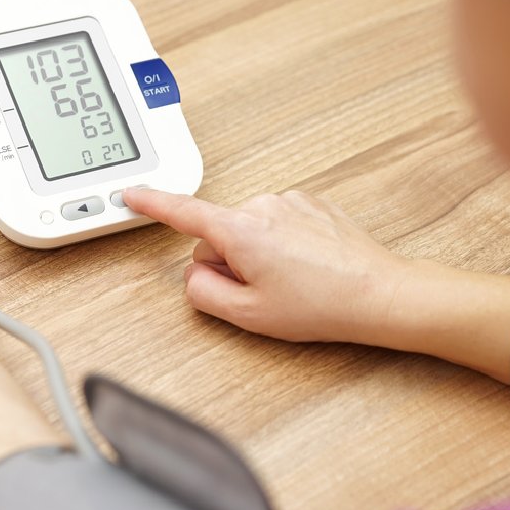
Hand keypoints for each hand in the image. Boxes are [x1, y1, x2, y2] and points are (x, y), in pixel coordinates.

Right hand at [124, 188, 415, 343]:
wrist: (379, 294)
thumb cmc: (321, 305)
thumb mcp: (248, 315)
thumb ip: (204, 294)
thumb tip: (194, 275)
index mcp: (240, 230)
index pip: (182, 212)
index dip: (152, 204)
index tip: (130, 194)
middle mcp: (262, 205)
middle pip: (218, 234)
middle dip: (229, 263)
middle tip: (262, 293)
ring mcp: (289, 201)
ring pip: (248, 230)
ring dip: (257, 255)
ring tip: (291, 283)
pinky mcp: (310, 204)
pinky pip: (276, 225)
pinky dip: (281, 246)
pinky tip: (305, 268)